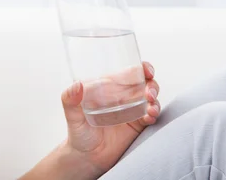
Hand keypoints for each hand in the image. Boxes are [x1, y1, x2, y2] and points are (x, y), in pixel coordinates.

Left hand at [60, 62, 159, 176]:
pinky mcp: (137, 125)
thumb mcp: (72, 116)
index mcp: (108, 87)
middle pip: (145, 83)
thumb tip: (76, 85)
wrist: (87, 158)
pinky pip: (150, 115)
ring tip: (150, 108)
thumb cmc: (78, 133)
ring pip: (151, 98)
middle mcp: (122, 96)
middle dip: (152, 85)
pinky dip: (154, 114)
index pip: (128, 72)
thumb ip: (70, 101)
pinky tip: (149, 117)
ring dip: (155, 99)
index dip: (141, 67)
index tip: (146, 70)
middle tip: (149, 93)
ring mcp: (132, 110)